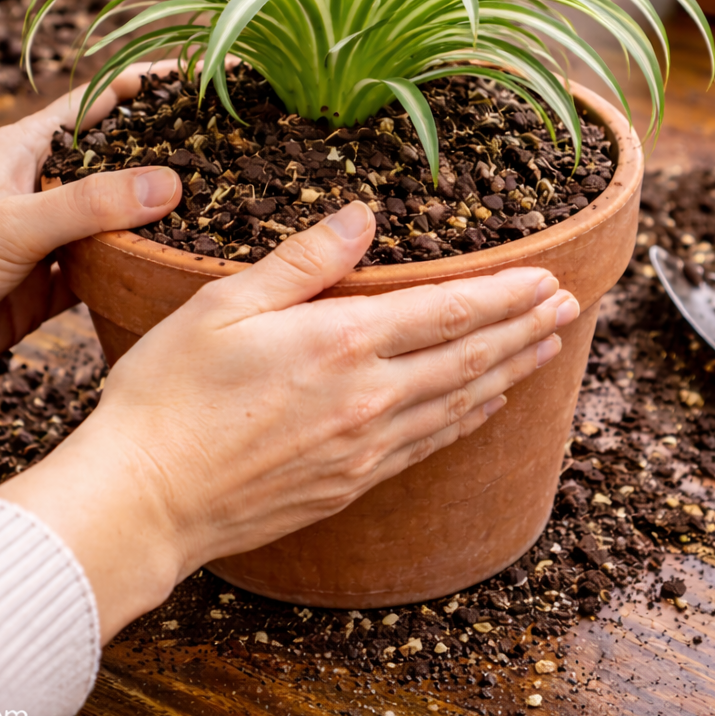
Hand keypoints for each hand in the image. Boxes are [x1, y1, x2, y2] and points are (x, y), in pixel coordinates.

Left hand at [0, 66, 181, 407]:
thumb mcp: (12, 222)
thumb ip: (92, 204)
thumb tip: (173, 183)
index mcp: (26, 151)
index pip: (96, 103)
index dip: (143, 86)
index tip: (196, 77)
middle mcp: (42, 190)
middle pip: (116, 163)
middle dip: (164, 156)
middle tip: (222, 151)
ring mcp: (48, 241)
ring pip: (116, 222)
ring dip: (154, 220)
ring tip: (215, 211)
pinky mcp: (48, 288)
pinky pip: (105, 274)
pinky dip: (134, 274)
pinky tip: (170, 273)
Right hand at [0, 202, 579, 641]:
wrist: (146, 499)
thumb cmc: (170, 394)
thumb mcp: (225, 306)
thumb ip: (304, 261)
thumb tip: (363, 217)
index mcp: (340, 343)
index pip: (446, 310)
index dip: (502, 293)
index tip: (545, 278)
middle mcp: (368, 398)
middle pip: (469, 357)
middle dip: (523, 328)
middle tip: (568, 309)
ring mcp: (363, 449)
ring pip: (459, 404)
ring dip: (509, 372)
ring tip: (545, 350)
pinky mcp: (349, 484)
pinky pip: (428, 446)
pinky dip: (467, 421)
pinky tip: (483, 408)